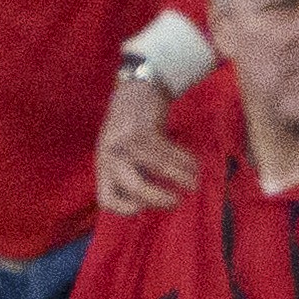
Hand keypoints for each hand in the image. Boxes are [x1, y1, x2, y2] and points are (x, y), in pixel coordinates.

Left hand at [97, 73, 197, 218]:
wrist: (136, 90)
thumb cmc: (132, 129)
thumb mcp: (121, 153)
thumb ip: (130, 175)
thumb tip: (154, 202)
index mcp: (103, 167)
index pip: (107, 201)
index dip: (127, 209)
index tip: (145, 206)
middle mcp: (110, 156)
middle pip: (134, 187)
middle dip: (159, 198)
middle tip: (177, 201)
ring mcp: (127, 142)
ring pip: (161, 169)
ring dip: (183, 178)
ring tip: (194, 184)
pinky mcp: (144, 129)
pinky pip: (171, 153)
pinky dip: (187, 162)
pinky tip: (194, 166)